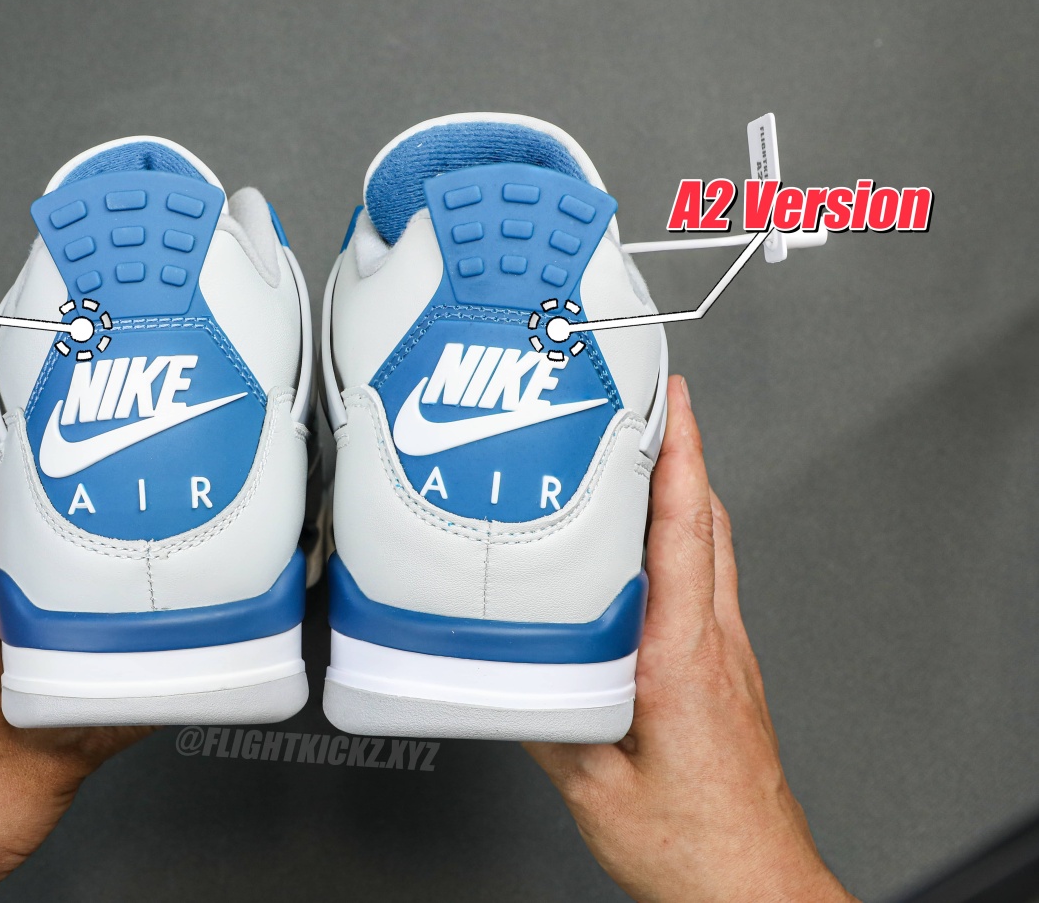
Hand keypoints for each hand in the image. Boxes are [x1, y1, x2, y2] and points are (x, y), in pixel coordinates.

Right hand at [525, 378, 858, 902]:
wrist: (753, 884)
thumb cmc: (694, 844)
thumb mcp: (591, 786)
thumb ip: (542, 716)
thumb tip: (499, 664)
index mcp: (681, 657)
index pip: (686, 531)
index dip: (678, 455)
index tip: (667, 398)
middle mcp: (716, 645)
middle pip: (708, 521)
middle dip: (680, 450)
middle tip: (647, 402)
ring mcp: (728, 657)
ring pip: (715, 549)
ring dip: (686, 491)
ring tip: (644, 456)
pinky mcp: (726, 675)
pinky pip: (709, 584)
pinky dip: (685, 541)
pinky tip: (649, 550)